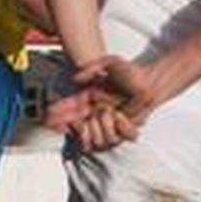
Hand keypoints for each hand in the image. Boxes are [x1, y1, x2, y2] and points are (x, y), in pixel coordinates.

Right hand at [43, 55, 160, 153]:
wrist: (152, 82)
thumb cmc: (131, 72)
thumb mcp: (110, 62)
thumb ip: (91, 68)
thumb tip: (75, 80)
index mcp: (89, 99)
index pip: (69, 110)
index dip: (58, 116)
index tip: (48, 118)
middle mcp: (96, 113)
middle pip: (79, 131)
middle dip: (82, 127)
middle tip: (88, 118)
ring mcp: (109, 123)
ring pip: (97, 139)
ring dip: (101, 127)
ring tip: (109, 112)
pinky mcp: (123, 129)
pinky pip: (115, 138)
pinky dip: (118, 128)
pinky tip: (122, 116)